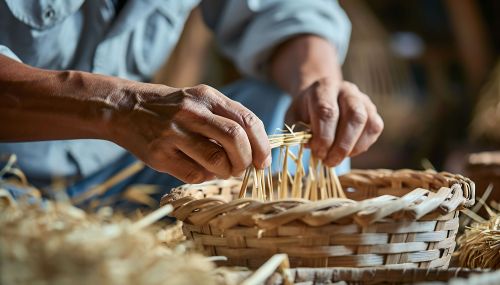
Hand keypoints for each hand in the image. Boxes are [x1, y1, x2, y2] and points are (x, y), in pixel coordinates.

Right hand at [110, 83, 270, 182]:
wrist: (124, 109)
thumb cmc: (172, 108)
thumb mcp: (200, 100)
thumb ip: (227, 118)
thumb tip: (257, 149)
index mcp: (207, 96)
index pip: (247, 120)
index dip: (262, 145)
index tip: (263, 161)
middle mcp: (191, 112)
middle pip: (235, 139)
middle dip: (246, 160)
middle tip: (243, 168)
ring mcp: (174, 134)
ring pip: (217, 161)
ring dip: (227, 172)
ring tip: (223, 170)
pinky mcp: (159, 155)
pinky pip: (195, 175)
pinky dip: (205, 177)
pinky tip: (201, 170)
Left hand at [286, 79, 383, 165]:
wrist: (320, 98)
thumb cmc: (306, 111)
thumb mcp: (294, 117)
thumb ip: (298, 130)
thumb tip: (309, 144)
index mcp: (324, 88)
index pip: (328, 111)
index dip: (324, 137)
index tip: (317, 153)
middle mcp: (347, 90)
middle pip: (354, 116)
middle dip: (341, 145)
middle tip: (328, 161)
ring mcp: (363, 99)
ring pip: (367, 123)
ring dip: (352, 147)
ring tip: (336, 159)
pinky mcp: (373, 111)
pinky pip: (374, 129)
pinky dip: (361, 146)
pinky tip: (347, 152)